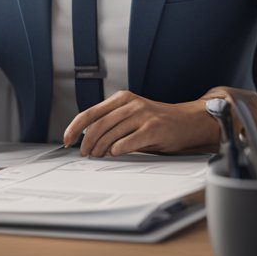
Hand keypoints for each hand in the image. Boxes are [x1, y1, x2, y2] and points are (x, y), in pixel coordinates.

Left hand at [62, 87, 256, 157]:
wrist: (189, 121)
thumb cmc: (159, 121)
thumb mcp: (132, 116)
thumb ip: (113, 123)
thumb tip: (88, 139)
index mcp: (122, 99)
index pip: (90, 113)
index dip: (75, 128)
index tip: (67, 140)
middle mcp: (131, 104)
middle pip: (98, 125)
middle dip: (87, 143)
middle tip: (85, 154)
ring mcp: (143, 115)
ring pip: (110, 135)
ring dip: (100, 149)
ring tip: (98, 156)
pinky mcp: (153, 128)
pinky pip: (128, 142)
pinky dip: (117, 150)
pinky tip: (115, 153)